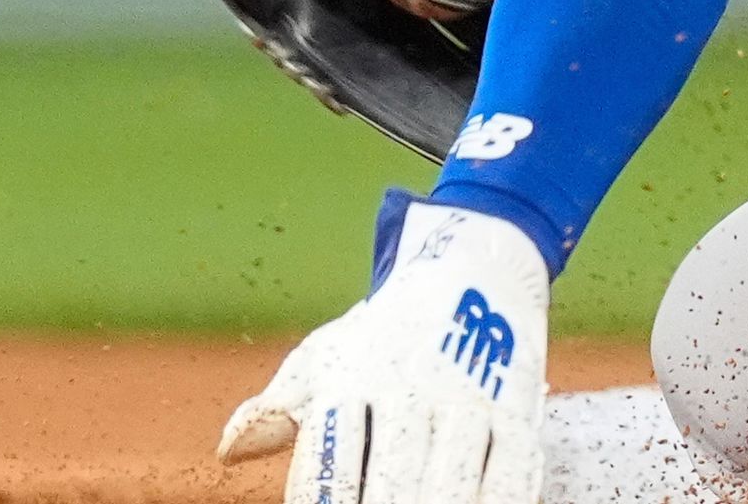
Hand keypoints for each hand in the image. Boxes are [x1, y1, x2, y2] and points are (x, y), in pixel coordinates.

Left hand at [223, 200, 548, 503]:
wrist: (474, 268)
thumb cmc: (385, 335)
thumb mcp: (326, 357)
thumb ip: (279, 408)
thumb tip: (229, 451)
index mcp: (352, 378)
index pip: (327, 471)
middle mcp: (410, 388)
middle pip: (390, 483)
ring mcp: (468, 400)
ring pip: (451, 485)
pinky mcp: (517, 411)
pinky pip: (512, 476)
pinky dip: (498, 501)